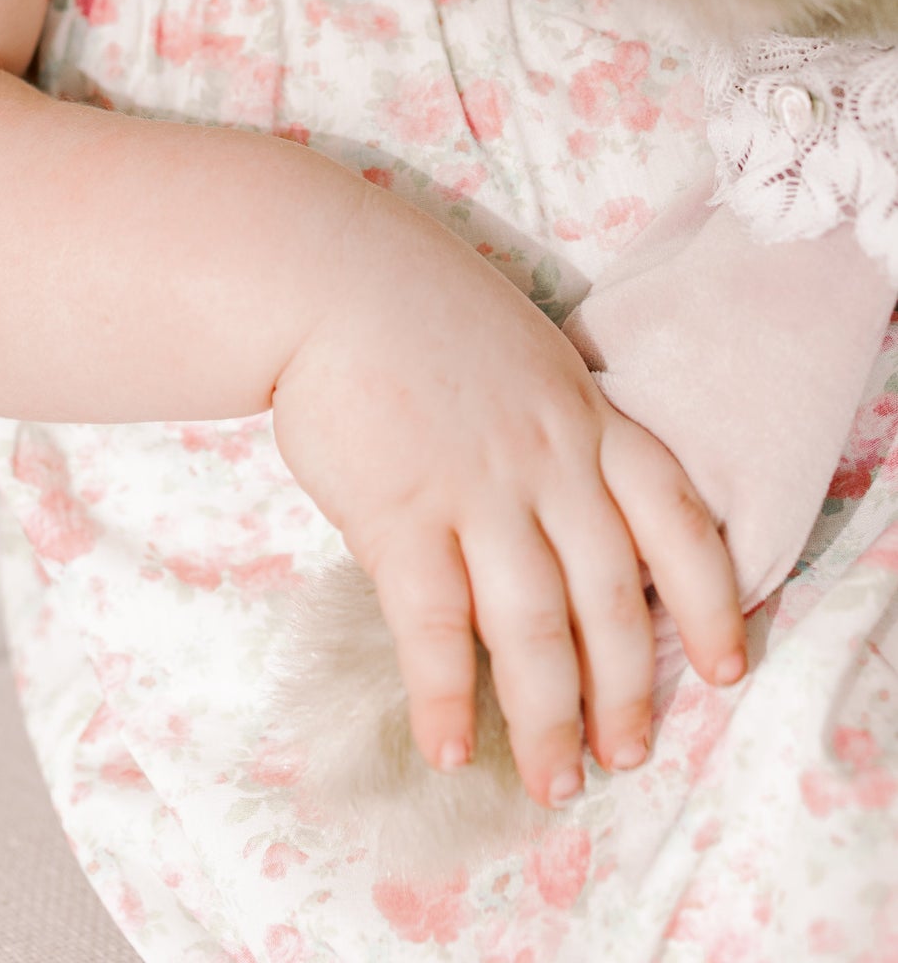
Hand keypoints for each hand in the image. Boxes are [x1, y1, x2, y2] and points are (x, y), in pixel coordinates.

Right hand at [271, 186, 746, 810]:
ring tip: (554, 781)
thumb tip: (556, 506)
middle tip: (624, 756)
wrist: (324, 272)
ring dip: (549, 719)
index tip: (727, 666)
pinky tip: (447, 747)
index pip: (678, 518)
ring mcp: (478, 490)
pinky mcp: (402, 514)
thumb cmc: (411, 303)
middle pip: (613, 598)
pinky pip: (435, 627)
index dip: (713, 601)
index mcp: (583, 414)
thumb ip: (551, 424)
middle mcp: (548, 461)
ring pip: (536, 629)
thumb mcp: (519, 350)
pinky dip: (445, 696)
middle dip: (626, 691)